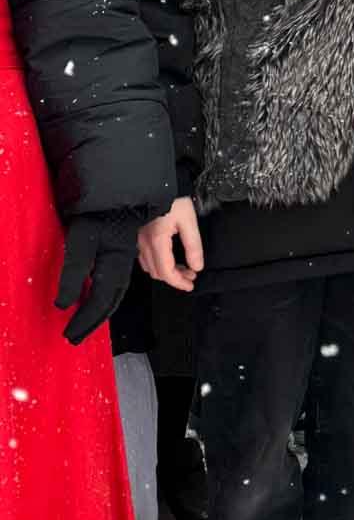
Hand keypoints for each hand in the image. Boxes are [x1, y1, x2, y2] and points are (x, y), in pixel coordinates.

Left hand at [54, 212, 139, 343]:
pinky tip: (95, 291)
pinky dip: (105, 292)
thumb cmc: (98, 208)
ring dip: (101, 308)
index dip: (86, 320)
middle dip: (94, 320)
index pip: (101, 301)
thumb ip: (74, 273)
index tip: (70, 335)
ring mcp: (123, 251)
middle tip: (76, 336)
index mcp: (115, 263)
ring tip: (86, 320)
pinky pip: (115, 277)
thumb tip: (64, 304)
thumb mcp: (81, 239)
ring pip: (116, 288)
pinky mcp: (119, 243)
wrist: (118, 183)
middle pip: (112, 298)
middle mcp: (123, 260)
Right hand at [137, 196, 203, 291]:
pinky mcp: (138, 235)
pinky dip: (158, 263)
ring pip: (149, 266)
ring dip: (166, 271)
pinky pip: (145, 257)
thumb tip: (197, 266)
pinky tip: (170, 258)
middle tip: (191, 275)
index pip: (166, 272)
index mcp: (157, 240)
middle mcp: (144, 242)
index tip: (191, 285)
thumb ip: (193, 246)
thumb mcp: (189, 222)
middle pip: (157, 272)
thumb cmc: (174, 199)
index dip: (179, 282)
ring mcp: (139, 239)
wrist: (159, 182)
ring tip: (183, 268)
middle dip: (175, 278)